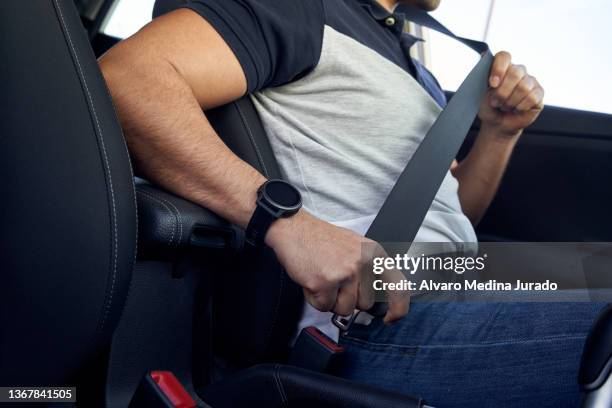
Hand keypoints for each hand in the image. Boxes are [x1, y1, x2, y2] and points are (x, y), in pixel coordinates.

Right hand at [266, 211, 409, 324]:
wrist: (295, 229)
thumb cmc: (322, 239)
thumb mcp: (355, 247)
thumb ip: (368, 270)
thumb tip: (373, 299)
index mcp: (374, 253)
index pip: (398, 286)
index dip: (398, 308)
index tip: (390, 319)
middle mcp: (362, 263)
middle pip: (364, 304)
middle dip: (348, 299)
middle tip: (335, 280)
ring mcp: (344, 273)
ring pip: (344, 309)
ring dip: (331, 300)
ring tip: (323, 278)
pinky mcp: (325, 283)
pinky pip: (323, 306)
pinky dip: (315, 298)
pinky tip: (312, 280)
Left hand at [478, 51, 544, 136]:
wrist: (499, 124)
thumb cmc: (490, 109)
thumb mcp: (481, 98)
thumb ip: (486, 88)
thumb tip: (494, 83)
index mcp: (502, 68)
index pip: (504, 57)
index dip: (499, 69)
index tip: (493, 84)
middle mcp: (518, 71)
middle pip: (515, 72)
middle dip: (503, 92)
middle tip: (496, 102)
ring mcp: (530, 81)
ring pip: (524, 86)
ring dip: (511, 101)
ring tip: (505, 106)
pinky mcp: (539, 93)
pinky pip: (532, 97)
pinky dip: (521, 107)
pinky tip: (517, 109)